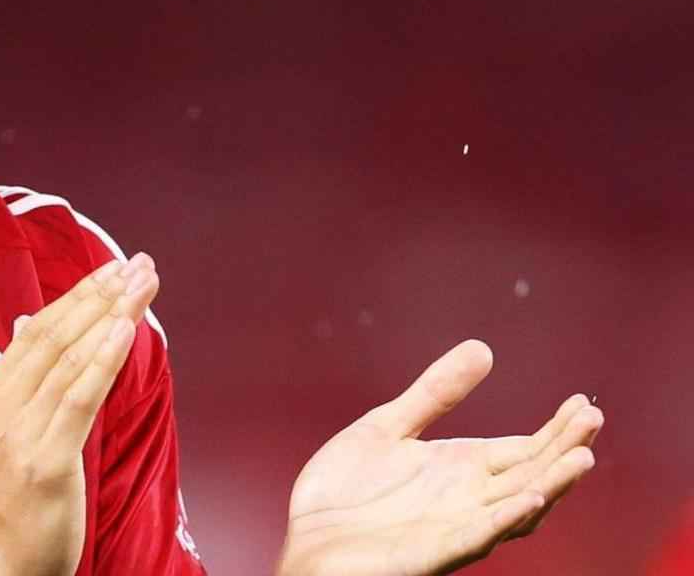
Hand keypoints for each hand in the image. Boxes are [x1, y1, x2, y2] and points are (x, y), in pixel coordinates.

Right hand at [0, 252, 159, 575]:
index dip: (77, 296)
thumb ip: (21, 381)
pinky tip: (125, 329)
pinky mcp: (46, 460)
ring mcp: (19, 432)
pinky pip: (79, 399)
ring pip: (70, 358)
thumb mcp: (6, 435)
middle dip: (100, 294)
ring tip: (142, 285)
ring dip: (111, 315)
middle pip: (55, 335)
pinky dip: (103, 359)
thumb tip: (28, 325)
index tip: (112, 270)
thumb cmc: (12, 505)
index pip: (37, 332)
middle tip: (137, 264)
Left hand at [278, 339, 602, 575]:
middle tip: (592, 418)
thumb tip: (483, 349)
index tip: (583, 403)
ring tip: (581, 458)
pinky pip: (478, 536)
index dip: (557, 430)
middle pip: (531, 474)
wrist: (306, 541)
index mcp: (461, 469)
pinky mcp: (433, 550)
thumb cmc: (345, 493)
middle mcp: (468, 499)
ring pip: (518, 508)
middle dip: (564, 449)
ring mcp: (455, 526)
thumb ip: (434, 393)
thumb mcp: (388, 427)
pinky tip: (529, 498)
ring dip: (551, 485)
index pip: (525, 449)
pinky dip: (505, 518)